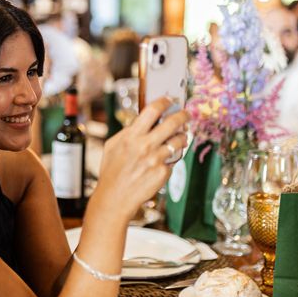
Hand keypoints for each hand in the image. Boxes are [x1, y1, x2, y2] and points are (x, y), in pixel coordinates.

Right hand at [93, 97, 188, 219]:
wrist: (115, 197)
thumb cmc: (112, 171)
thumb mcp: (112, 146)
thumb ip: (127, 132)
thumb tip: (141, 121)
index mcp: (131, 136)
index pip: (152, 110)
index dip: (164, 102)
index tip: (169, 100)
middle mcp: (145, 145)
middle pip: (173, 122)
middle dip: (182, 115)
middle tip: (185, 114)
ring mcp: (156, 159)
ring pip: (179, 141)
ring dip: (182, 137)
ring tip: (180, 138)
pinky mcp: (163, 172)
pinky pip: (174, 160)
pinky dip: (171, 159)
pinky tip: (164, 161)